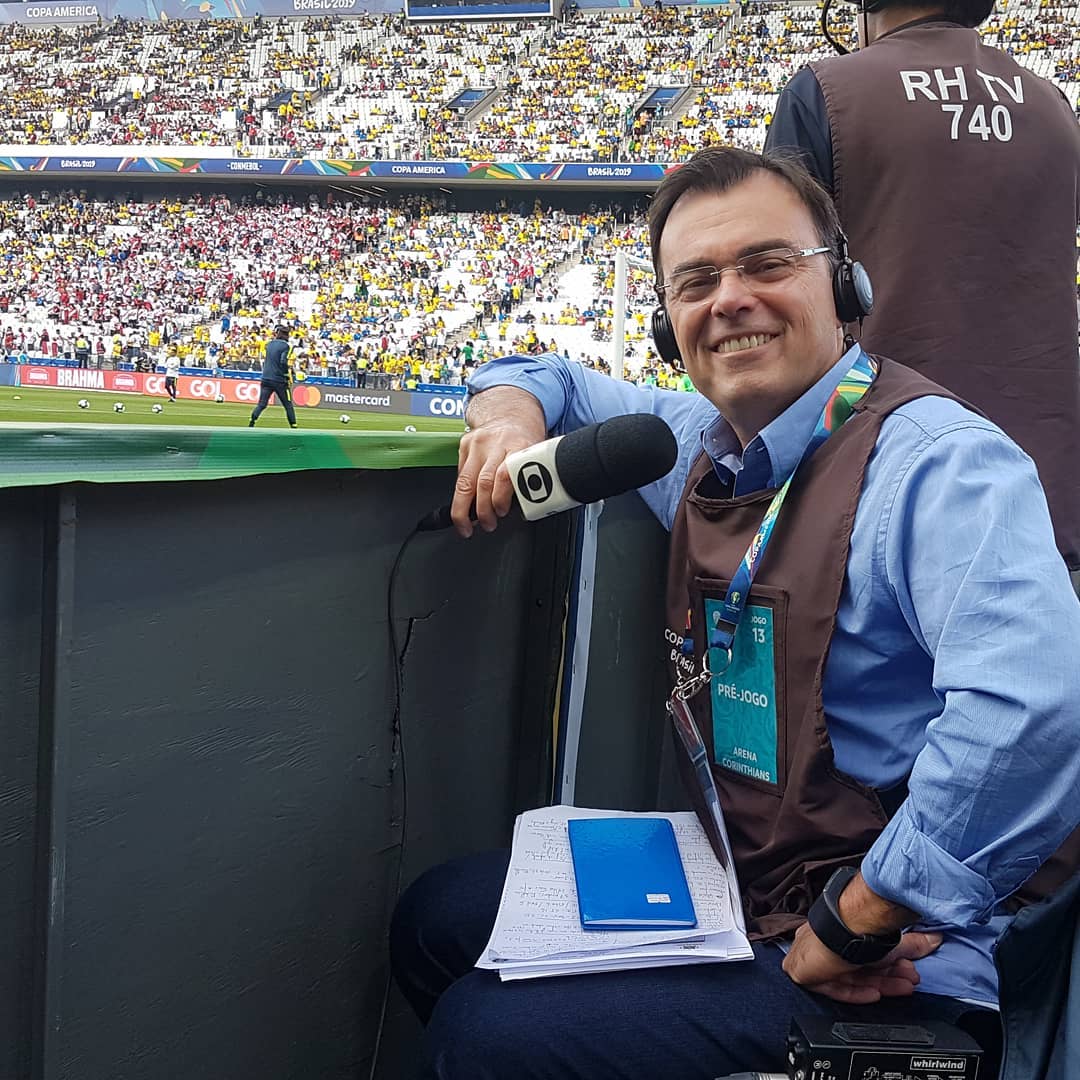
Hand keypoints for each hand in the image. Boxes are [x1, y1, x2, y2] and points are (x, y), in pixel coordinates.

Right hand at [452, 387, 546, 537]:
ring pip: (464, 481)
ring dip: (464, 509)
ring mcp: (477, 443)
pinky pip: (459, 475)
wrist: (511, 414)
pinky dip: (461, 494)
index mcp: (518, 447)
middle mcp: (495, 444)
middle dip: (482, 510)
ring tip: (468, 525)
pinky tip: (465, 505)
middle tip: (487, 525)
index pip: (504, 475)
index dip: (500, 498)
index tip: (502, 512)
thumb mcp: (535, 457)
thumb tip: (524, 509)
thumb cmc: (525, 440)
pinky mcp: (464, 443)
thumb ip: (528, 479)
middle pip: (482, 482)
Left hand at [782, 921, 942, 1004]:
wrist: (841, 928)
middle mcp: (824, 942)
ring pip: (851, 977)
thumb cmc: (860, 924)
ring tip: (905, 987)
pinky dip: (857, 992)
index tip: (909, 968)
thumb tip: (936, 938)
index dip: (888, 963)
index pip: (862, 952)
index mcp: (837, 928)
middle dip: (888, 974)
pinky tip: (876, 994)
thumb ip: (912, 942)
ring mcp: (814, 957)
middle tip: (911, 979)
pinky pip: (835, 988)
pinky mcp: (806, 974)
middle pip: (860, 967)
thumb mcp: (890, 938)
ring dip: (880, 983)